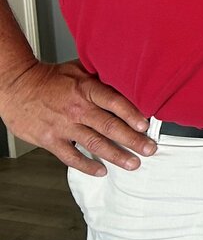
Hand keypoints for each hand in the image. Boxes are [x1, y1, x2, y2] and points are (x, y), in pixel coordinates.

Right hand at [0, 59, 154, 175]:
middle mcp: (77, 108)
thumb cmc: (50, 78)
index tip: (146, 126)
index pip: (114, 102)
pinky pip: (71, 156)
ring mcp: (63, 126)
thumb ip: (102, 75)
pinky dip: (86, 166)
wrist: (17, 86)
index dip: (132, 115)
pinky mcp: (50, 139)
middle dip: (132, 140)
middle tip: (148, 149)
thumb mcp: (79, 68)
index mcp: (86, 89)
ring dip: (116, 155)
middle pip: (109, 126)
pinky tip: (100, 170)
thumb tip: (128, 77)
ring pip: (94, 144)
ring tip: (132, 163)